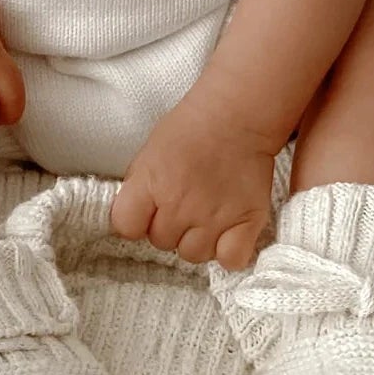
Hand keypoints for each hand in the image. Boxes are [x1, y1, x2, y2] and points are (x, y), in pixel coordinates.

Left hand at [110, 94, 276, 269]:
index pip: (126, 227)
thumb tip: (136, 219)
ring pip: (194, 255)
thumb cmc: (191, 128)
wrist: (237, 115)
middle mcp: (180, 205)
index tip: (146, 212)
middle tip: (185, 203)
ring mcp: (214, 216)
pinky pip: (230, 259)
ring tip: (207, 214)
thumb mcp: (150, 151)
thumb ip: (140, 189)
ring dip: (198, 240)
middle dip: (169, 227)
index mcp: (151, 183)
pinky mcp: (246, 221)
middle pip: (161, 242)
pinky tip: (228, 232)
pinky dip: (228, 251)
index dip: (135, 221)